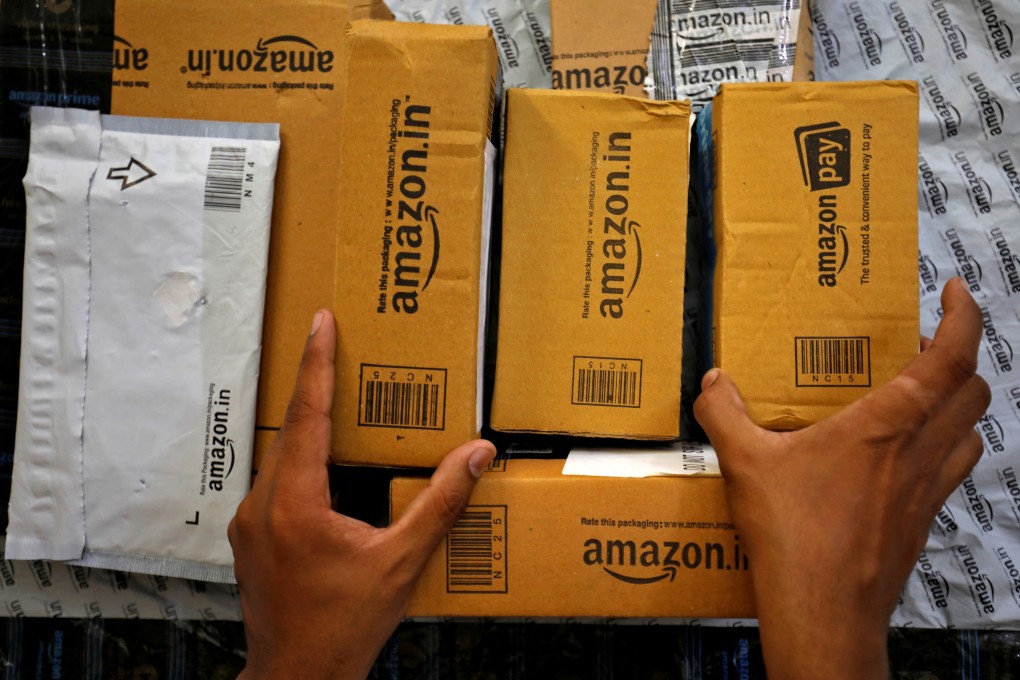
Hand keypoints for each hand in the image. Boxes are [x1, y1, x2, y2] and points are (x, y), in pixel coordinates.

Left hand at [228, 310, 495, 679]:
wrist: (300, 676)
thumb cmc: (345, 625)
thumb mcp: (401, 561)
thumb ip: (440, 503)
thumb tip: (477, 456)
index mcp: (295, 502)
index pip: (307, 415)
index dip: (317, 363)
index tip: (321, 321)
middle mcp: (262, 504)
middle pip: (289, 428)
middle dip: (312, 384)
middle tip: (331, 344)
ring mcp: (250, 523)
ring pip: (279, 456)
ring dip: (307, 426)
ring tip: (334, 399)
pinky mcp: (251, 539)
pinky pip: (275, 483)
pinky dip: (300, 463)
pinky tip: (325, 467)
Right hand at [694, 278, 989, 679]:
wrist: (824, 611)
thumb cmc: (794, 536)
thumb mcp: (745, 464)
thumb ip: (724, 414)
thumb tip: (713, 382)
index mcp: (886, 425)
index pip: (950, 357)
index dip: (962, 317)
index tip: (953, 292)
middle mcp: (919, 452)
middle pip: (975, 390)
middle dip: (961, 357)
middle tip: (923, 347)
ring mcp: (928, 490)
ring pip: (973, 431)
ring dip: (960, 404)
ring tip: (922, 396)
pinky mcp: (923, 521)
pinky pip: (953, 470)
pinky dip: (945, 447)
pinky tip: (903, 458)